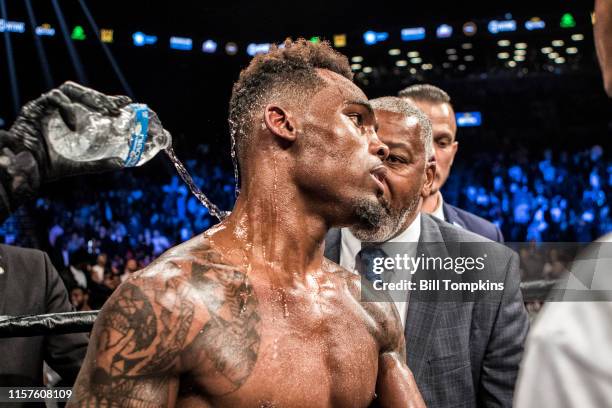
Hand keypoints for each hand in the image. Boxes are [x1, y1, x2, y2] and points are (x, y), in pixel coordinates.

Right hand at [6, 81, 132, 180]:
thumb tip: (122, 163)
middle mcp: (59, 109)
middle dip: (102, 98)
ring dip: (89, 97)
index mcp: (70, 117)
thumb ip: (99, 163)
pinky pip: (53, 98)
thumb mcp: (79, 164)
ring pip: (70, 90)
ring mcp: (47, 106)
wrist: (26, 171)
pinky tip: (75, 125)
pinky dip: (67, 108)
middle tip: (117, 107)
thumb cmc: (49, 165)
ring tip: (104, 110)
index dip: (108, 100)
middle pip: (83, 93)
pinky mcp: (35, 108)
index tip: (126, 102)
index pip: (91, 102)